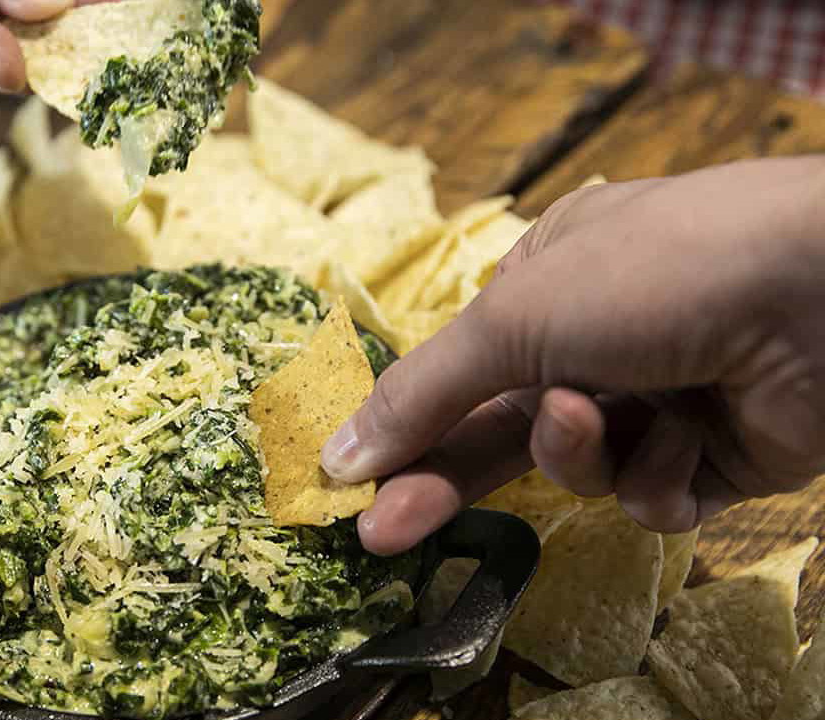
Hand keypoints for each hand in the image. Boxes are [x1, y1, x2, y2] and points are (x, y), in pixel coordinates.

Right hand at [320, 156, 824, 553]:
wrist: (822, 290)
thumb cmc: (652, 273)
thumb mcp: (513, 317)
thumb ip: (423, 394)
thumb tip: (337, 456)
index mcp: (548, 288)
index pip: (457, 378)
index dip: (404, 433)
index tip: (350, 486)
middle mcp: (599, 344)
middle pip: (501, 436)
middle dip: (446, 482)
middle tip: (383, 537)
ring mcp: (659, 401)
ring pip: (578, 469)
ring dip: (582, 452)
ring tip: (607, 413)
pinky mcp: (713, 458)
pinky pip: (652, 497)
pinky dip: (660, 478)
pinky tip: (687, 439)